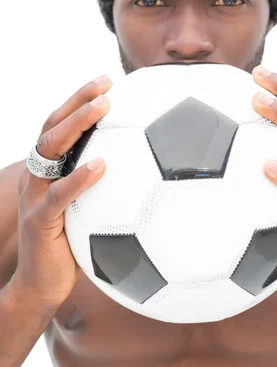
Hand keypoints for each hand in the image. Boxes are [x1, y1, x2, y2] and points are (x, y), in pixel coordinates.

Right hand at [12, 76, 111, 309]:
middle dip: (78, 101)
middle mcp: (38, 177)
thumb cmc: (73, 248)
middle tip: (106, 83)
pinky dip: (78, 178)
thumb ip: (107, 191)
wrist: (42, 286)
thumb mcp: (90, 213)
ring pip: (50, 151)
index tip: (108, 80)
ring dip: (77, 125)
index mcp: (49, 171)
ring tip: (103, 108)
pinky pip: (57, 195)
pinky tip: (101, 165)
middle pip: (53, 127)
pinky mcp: (40, 221)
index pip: (60, 126)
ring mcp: (35, 196)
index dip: (80, 101)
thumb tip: (152, 179)